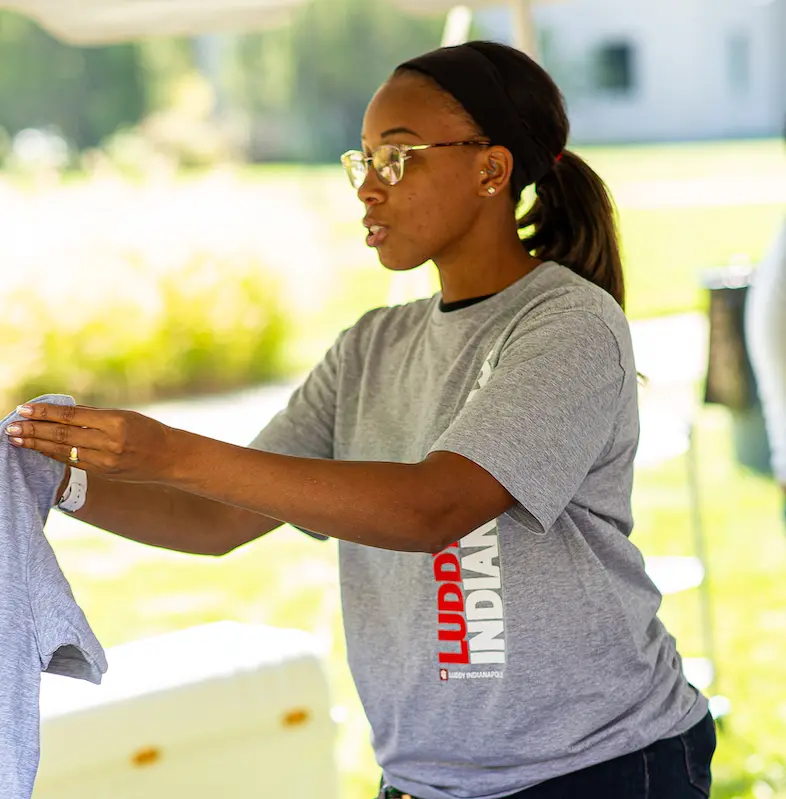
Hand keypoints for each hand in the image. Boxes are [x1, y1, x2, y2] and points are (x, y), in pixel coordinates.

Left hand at [5, 403, 175, 482]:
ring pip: (63, 451)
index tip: (24, 409)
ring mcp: (105, 461)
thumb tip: (60, 412)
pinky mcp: (103, 473)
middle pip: (63, 435)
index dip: (45, 413)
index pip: (71, 416)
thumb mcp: (124, 416)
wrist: (170, 458)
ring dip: (38, 445)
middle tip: (11, 427)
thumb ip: (93, 416)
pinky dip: (54, 455)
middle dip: (34, 431)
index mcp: (115, 422)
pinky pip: (73, 462)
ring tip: (17, 440)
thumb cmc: (148, 431)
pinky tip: (40, 450)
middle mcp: (109, 443)